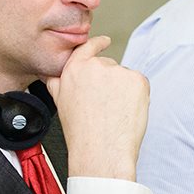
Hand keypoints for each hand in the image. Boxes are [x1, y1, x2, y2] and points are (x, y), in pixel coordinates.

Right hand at [44, 35, 148, 180]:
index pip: (87, 48)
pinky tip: (126, 112)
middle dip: (110, 82)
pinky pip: (138, 84)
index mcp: (75, 69)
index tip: (104, 42)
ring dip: (123, 90)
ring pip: (124, 77)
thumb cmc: (81, 133)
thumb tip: (54, 76)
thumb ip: (58, 83)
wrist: (101, 151)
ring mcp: (119, 72)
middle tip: (106, 106)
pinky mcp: (137, 80)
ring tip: (114, 113)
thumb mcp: (60, 103)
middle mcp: (96, 66)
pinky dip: (136, 96)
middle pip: (108, 66)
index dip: (97, 44)